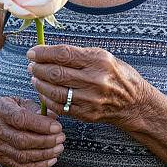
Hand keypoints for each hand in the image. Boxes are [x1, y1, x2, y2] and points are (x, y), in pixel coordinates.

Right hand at [0, 96, 65, 166]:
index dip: (41, 125)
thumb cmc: (7, 110)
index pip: (20, 119)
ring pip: (22, 155)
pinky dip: (38, 165)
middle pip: (22, 140)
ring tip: (59, 148)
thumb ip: (35, 108)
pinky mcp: (1, 159)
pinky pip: (21, 166)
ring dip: (44, 154)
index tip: (57, 127)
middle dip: (46, 141)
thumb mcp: (18, 102)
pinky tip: (51, 160)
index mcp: (0, 110)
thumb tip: (54, 117)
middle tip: (61, 138)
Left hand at [26, 45, 147, 128]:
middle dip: (38, 68)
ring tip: (35, 78)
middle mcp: (95, 79)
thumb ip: (77, 54)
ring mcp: (91, 99)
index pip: (63, 54)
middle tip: (31, 66)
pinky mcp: (87, 114)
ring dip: (39, 84)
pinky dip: (47, 99)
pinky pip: (60, 107)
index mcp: (98, 60)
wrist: (134, 101)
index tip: (32, 52)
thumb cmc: (116, 74)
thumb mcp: (102, 56)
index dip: (43, 53)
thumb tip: (49, 52)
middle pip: (56, 73)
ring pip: (55, 91)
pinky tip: (44, 92)